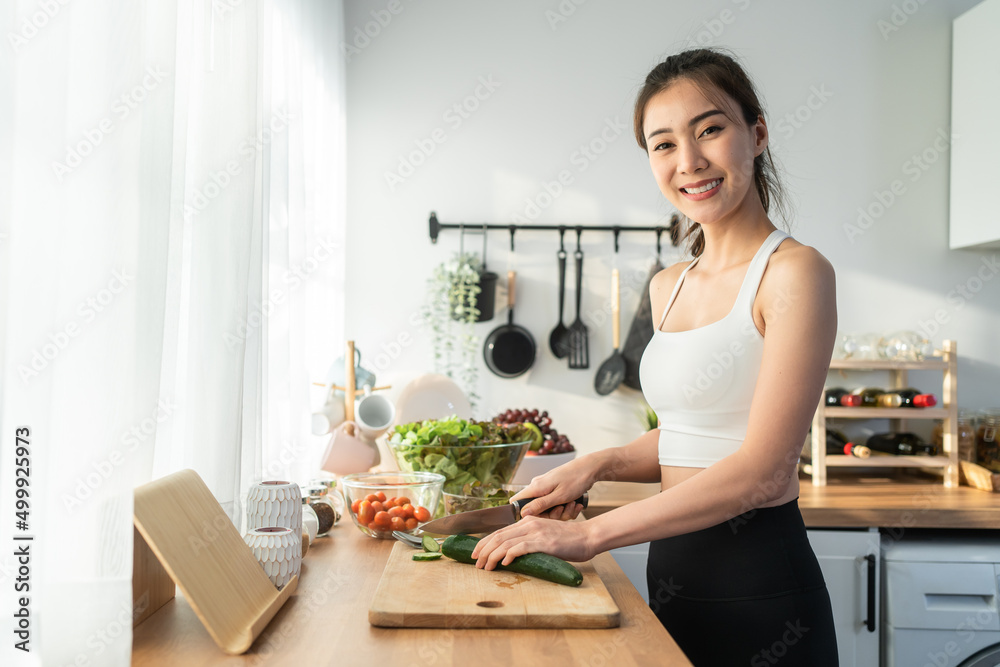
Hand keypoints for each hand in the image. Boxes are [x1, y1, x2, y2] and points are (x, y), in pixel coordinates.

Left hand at [471, 514, 595, 569]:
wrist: (588, 536)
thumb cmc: (569, 540)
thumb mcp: (545, 536)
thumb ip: (530, 541)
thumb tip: (513, 554)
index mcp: (528, 522)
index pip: (500, 531)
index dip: (485, 542)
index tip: (476, 553)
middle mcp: (529, 524)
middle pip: (498, 536)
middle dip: (483, 550)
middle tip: (475, 562)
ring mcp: (536, 532)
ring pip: (505, 542)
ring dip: (491, 555)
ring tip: (485, 567)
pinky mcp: (543, 542)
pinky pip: (520, 548)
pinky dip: (508, 555)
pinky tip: (503, 564)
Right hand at [510, 455, 594, 518]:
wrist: (590, 468)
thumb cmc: (576, 479)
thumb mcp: (559, 496)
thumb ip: (540, 505)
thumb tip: (523, 513)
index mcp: (536, 487)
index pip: (516, 502)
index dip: (524, 514)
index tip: (540, 518)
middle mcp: (538, 487)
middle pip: (535, 510)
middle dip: (552, 515)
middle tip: (563, 510)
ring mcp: (547, 489)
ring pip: (548, 509)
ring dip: (563, 512)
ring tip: (573, 505)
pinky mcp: (555, 491)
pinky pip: (556, 505)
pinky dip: (566, 507)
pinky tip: (575, 504)